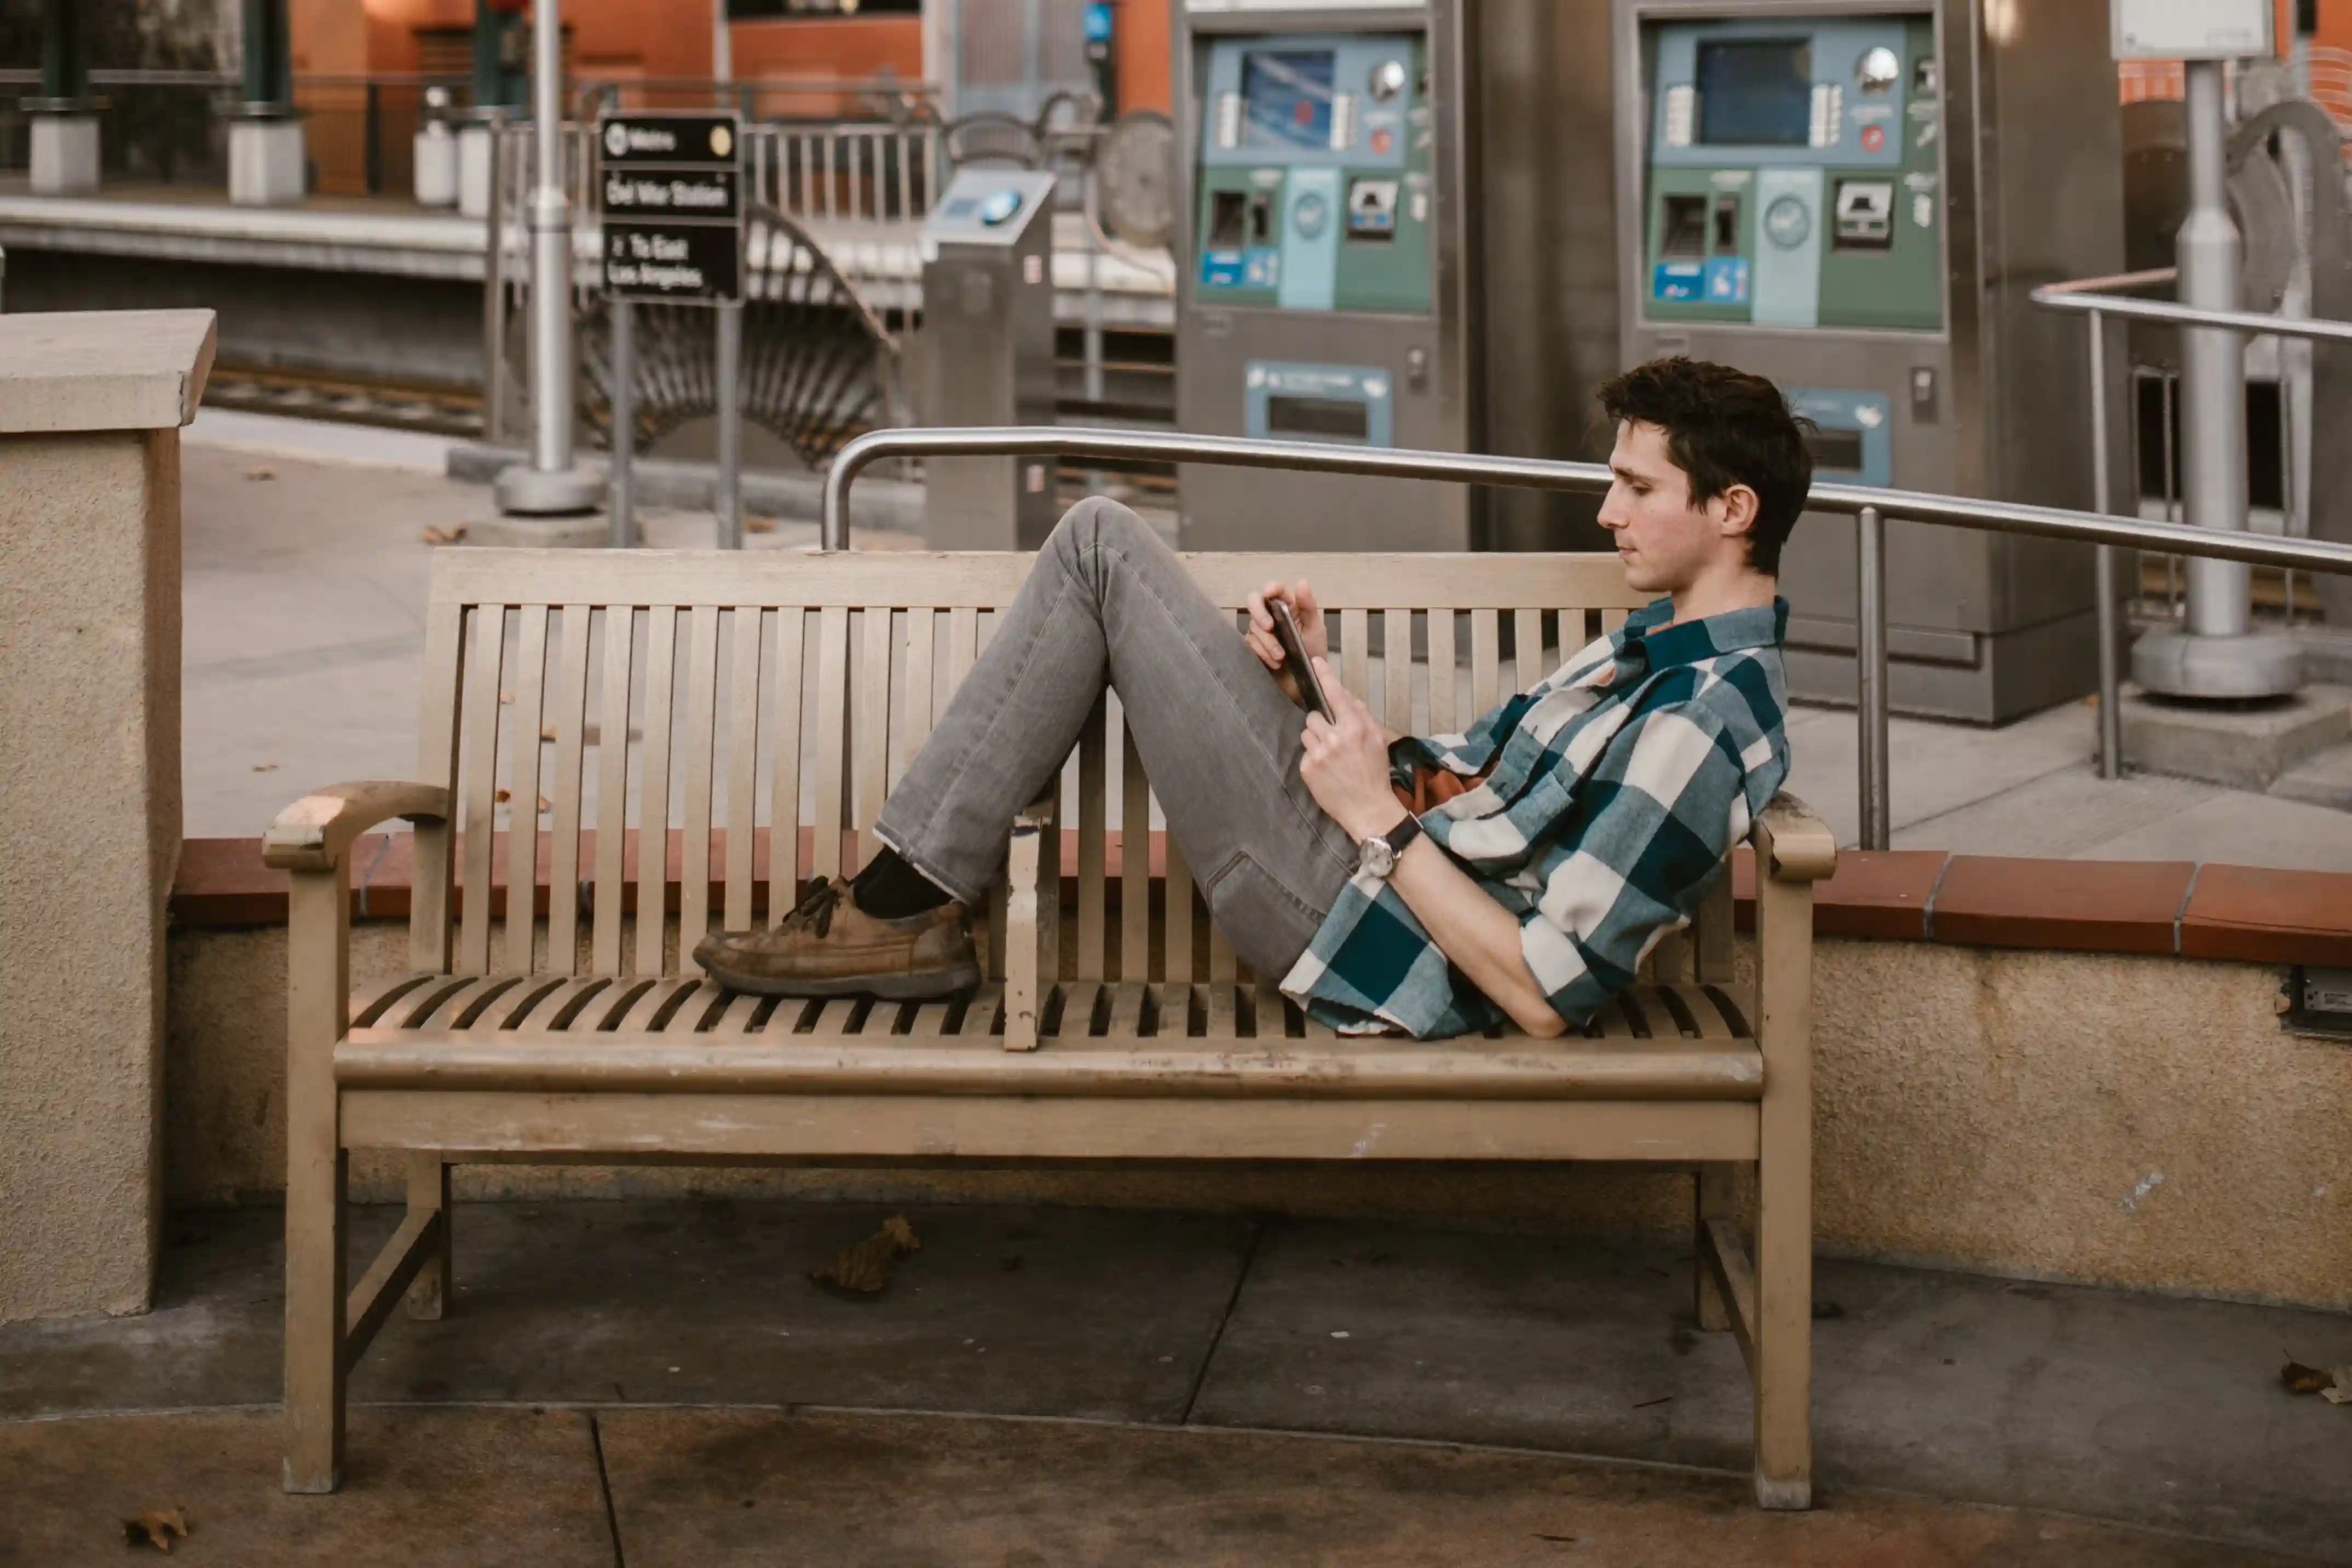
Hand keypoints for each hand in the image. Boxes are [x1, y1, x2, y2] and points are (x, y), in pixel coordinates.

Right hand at [1243, 579, 1326, 709]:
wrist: (1307, 682)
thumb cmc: (1314, 654)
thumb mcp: (1315, 629)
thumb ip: (1308, 606)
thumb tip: (1301, 582)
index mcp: (1287, 606)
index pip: (1275, 590)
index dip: (1270, 588)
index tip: (1270, 593)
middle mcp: (1271, 615)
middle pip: (1254, 601)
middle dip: (1259, 612)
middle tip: (1269, 626)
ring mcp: (1260, 632)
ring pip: (1252, 626)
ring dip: (1267, 642)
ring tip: (1281, 657)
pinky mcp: (1253, 648)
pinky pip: (1249, 645)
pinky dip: (1262, 653)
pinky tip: (1275, 663)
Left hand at [1298, 659, 1404, 843]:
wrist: (1368, 809)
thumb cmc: (1375, 774)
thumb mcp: (1378, 741)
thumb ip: (1362, 716)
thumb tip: (1347, 697)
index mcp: (1355, 728)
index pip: (1336, 695)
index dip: (1326, 676)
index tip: (1316, 662)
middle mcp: (1335, 738)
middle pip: (1315, 716)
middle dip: (1322, 725)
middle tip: (1335, 740)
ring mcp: (1319, 754)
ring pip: (1307, 733)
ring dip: (1316, 741)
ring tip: (1331, 757)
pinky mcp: (1307, 769)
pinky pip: (1305, 753)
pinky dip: (1313, 759)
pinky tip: (1327, 771)